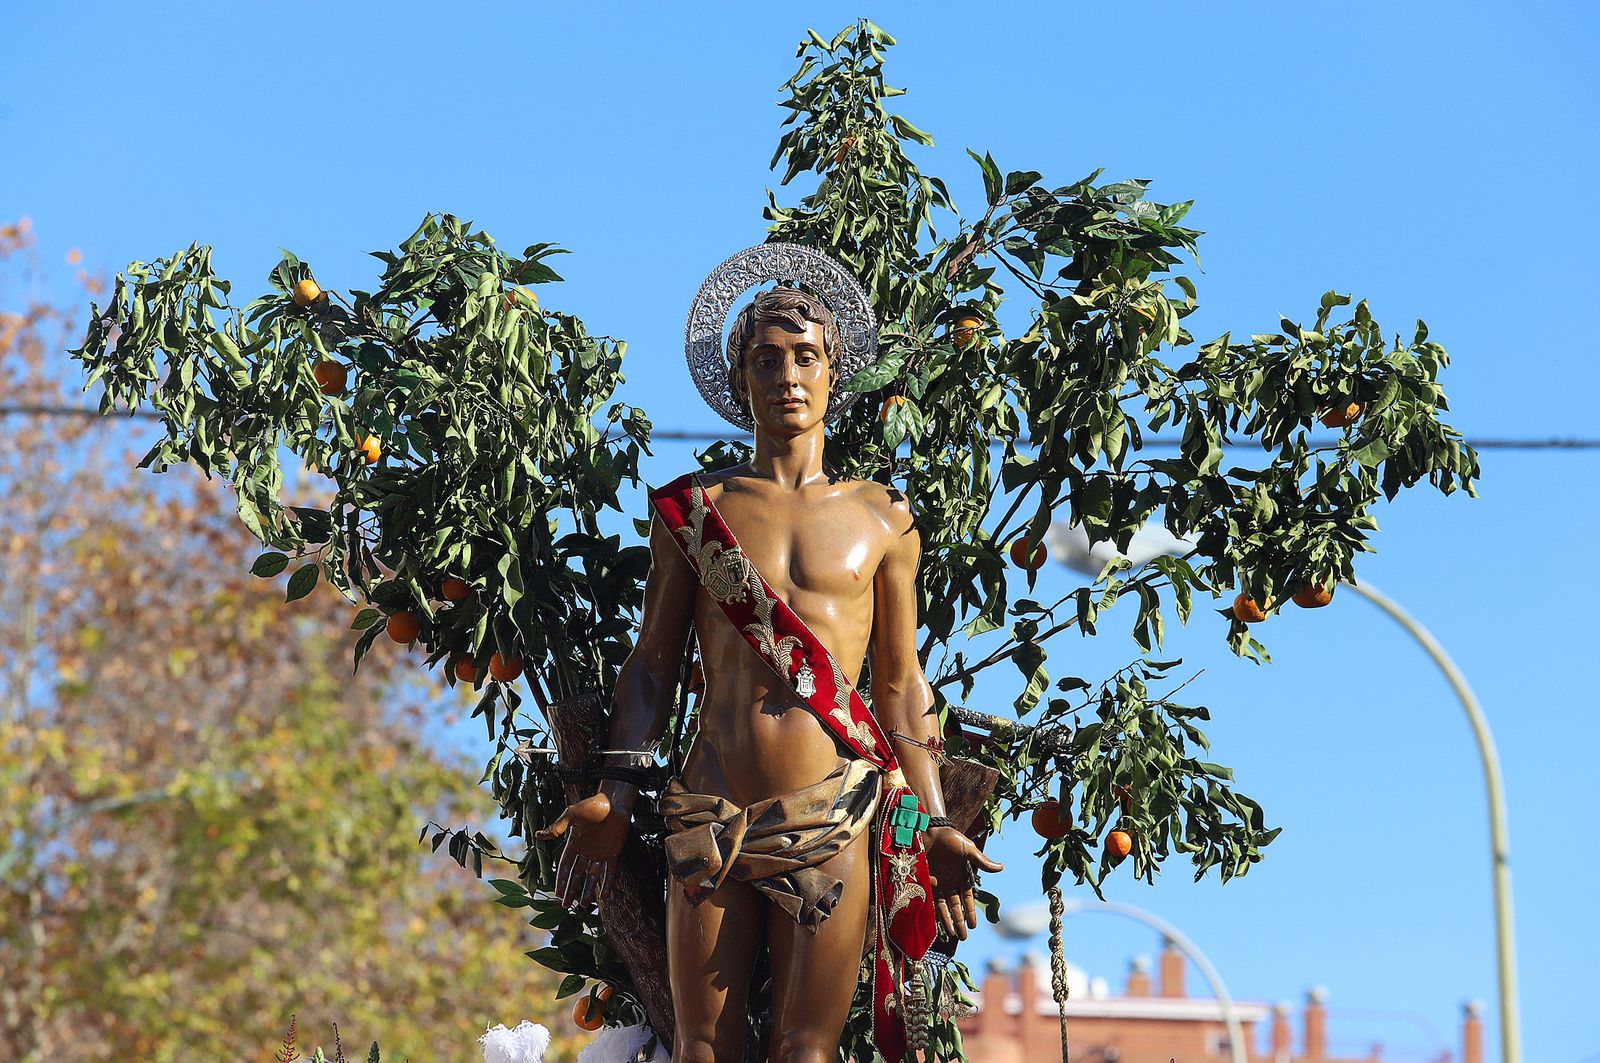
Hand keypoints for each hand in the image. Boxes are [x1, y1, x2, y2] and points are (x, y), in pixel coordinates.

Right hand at [535, 792, 630, 910]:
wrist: (615, 801)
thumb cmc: (592, 805)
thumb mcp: (572, 815)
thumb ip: (558, 827)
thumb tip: (538, 836)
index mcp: (575, 843)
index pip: (565, 866)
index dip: (561, 880)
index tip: (558, 895)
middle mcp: (586, 851)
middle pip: (576, 875)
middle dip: (571, 890)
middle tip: (566, 906)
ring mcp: (600, 852)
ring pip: (592, 876)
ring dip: (588, 891)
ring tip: (584, 905)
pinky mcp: (614, 852)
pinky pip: (610, 871)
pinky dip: (608, 883)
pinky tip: (605, 896)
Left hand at [925, 825, 1002, 940]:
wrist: (932, 830)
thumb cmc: (952, 839)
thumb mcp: (969, 850)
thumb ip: (982, 861)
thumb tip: (1001, 868)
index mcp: (963, 877)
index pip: (967, 900)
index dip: (970, 913)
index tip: (973, 926)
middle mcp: (951, 883)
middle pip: (956, 907)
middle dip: (960, 922)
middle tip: (963, 938)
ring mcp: (939, 883)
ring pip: (943, 906)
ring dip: (947, 921)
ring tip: (951, 935)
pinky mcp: (927, 880)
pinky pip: (930, 898)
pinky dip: (932, 909)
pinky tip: (934, 922)